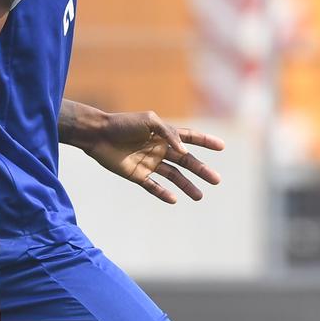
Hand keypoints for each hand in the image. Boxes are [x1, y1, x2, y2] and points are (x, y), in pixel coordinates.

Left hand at [79, 110, 222, 203]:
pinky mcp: (137, 174)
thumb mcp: (149, 121)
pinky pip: (153, 186)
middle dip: (201, 170)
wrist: (98, 134)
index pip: (190, 138)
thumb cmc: (123, 123)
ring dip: (187, 185)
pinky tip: (174, 199)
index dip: (206, 141)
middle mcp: (159, 149)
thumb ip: (169, 133)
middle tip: (216, 180)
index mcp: (164, 134)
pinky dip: (163, 193)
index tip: (221, 146)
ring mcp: (149, 163)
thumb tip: (184, 150)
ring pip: (173, 176)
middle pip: (186, 161)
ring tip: (199, 196)